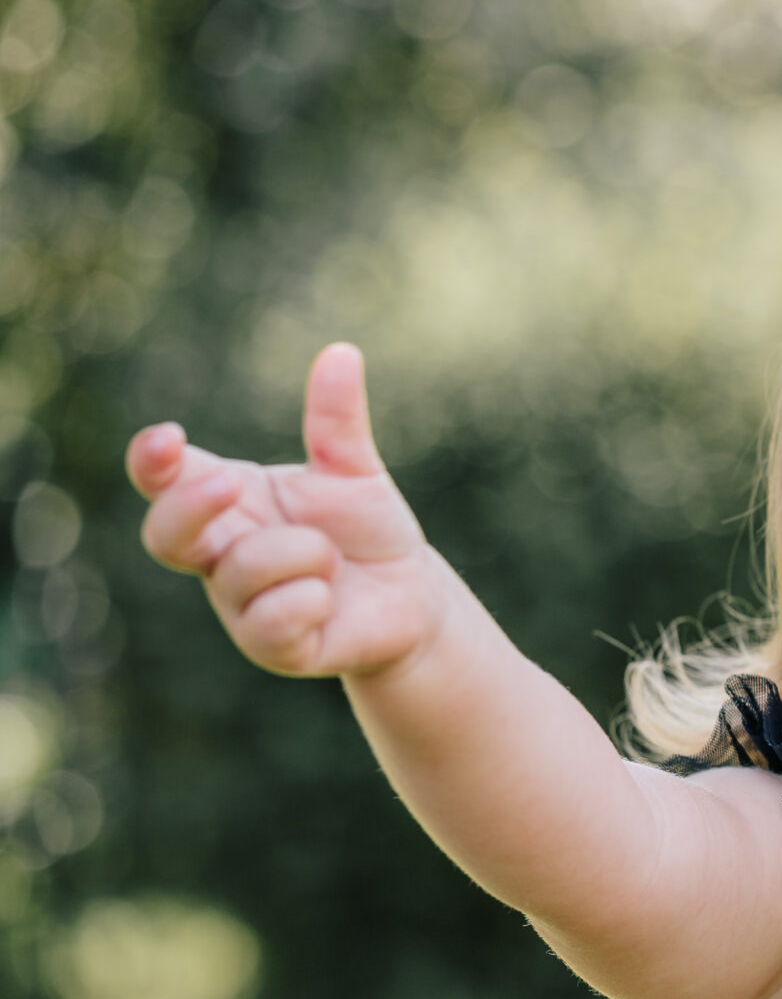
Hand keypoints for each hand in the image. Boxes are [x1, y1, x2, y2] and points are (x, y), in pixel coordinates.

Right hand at [128, 343, 444, 679]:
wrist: (410, 596)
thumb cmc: (368, 530)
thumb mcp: (355, 472)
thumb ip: (338, 421)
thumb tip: (342, 352)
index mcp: (227, 500)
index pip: (163, 480)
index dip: (152, 462)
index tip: (169, 438)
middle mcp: (221, 552)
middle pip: (165, 535)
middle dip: (191, 508)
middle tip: (233, 484)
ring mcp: (239, 603)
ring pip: (240, 573)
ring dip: (301, 554)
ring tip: (335, 558)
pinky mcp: (270, 646)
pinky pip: (270, 622)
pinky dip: (310, 600)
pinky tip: (330, 596)